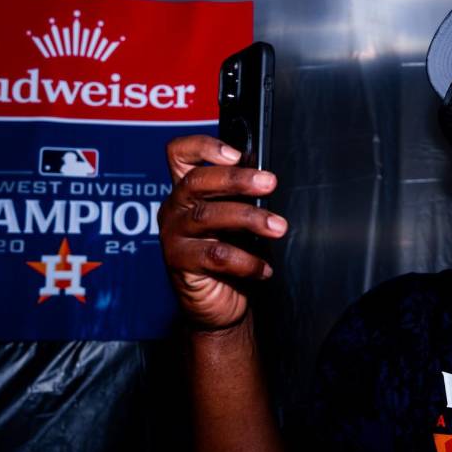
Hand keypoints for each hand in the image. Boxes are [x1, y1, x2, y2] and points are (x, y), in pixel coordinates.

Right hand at [157, 134, 287, 331]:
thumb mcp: (236, 222)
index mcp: (187, 190)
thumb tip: (268, 181)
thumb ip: (242, 199)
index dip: (204, 147)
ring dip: (250, 218)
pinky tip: (264, 268)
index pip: (180, 154)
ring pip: (208, 216)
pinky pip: (215, 255)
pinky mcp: (179, 263)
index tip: (237, 153)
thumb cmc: (229, 256)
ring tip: (278, 227)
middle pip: (196, 181)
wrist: (219, 304)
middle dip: (237, 179)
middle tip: (269, 183)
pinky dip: (246, 261)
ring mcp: (174, 235)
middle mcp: (175, 208)